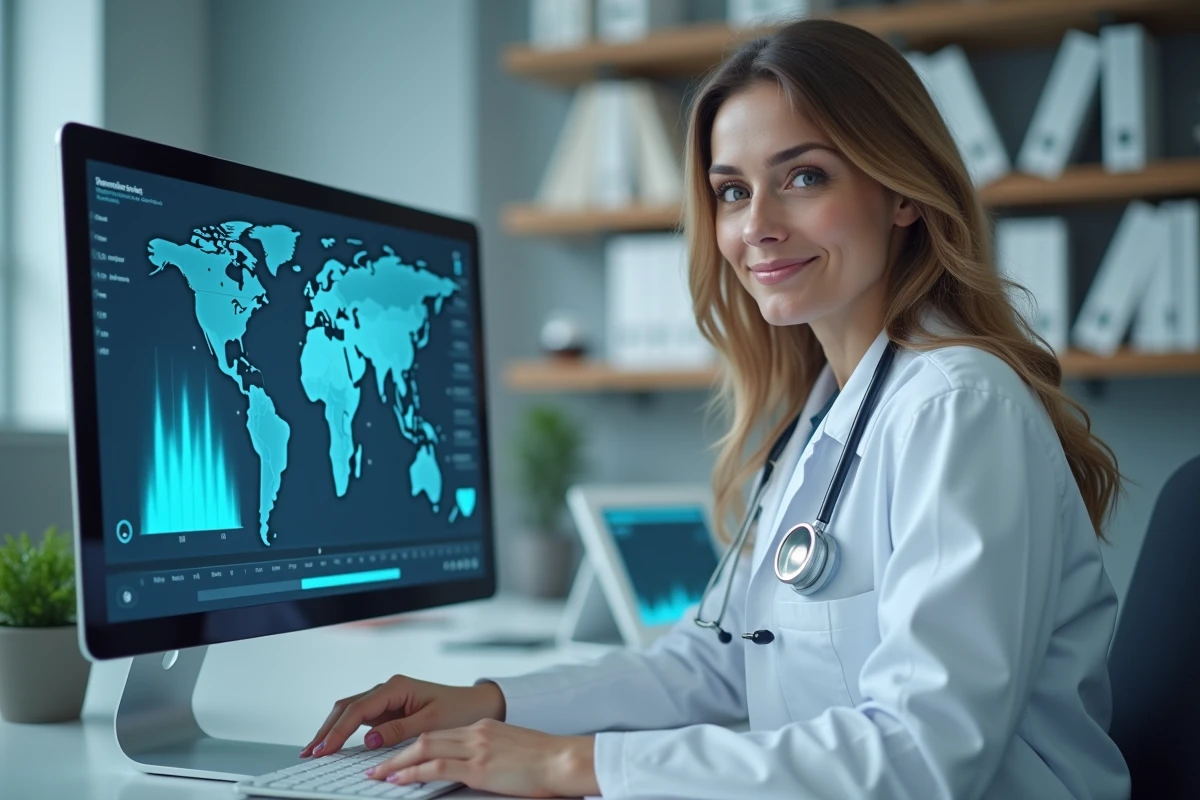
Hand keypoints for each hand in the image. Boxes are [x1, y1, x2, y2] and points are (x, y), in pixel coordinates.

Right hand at [300, 675, 505, 757]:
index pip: (357, 710)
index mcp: (396, 687)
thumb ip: (399, 730)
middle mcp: (387, 689)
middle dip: (326, 729)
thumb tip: (368, 740)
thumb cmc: (459, 710)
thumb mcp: (432, 723)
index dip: (338, 731)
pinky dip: (344, 730)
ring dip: (332, 729)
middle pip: (346, 707)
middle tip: (309, 753)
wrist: (477, 705)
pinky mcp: (388, 709)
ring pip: (349, 711)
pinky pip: (359, 718)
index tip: (323, 749)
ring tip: (315, 750)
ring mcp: (386, 699)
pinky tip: (334, 744)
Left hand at [365, 719, 598, 798]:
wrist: (564, 759)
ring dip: (397, 764)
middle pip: (425, 738)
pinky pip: (436, 767)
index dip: (415, 746)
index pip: (440, 735)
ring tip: (379, 776)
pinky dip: (413, 773)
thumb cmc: (547, 761)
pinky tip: (399, 780)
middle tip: (377, 767)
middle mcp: (476, 733)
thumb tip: (478, 769)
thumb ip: (492, 754)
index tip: (400, 757)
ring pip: (424, 749)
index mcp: (484, 728)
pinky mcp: (479, 767)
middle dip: (397, 753)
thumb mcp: (514, 750)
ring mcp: (476, 748)